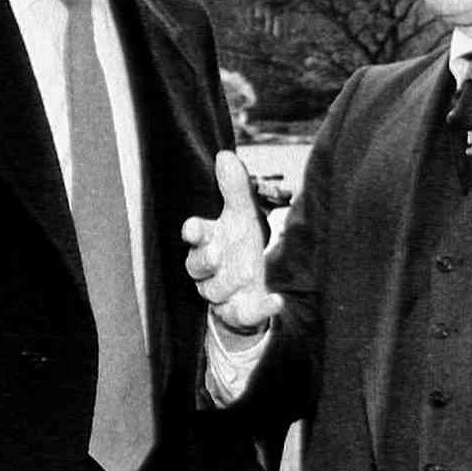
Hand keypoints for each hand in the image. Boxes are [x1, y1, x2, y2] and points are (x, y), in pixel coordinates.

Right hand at [182, 151, 282, 335]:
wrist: (250, 286)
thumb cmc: (239, 243)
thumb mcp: (241, 214)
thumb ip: (234, 189)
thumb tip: (225, 155)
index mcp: (208, 242)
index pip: (195, 237)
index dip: (194, 232)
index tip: (193, 227)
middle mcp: (210, 270)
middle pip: (197, 267)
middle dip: (206, 260)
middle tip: (218, 252)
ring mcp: (222, 293)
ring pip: (215, 292)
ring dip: (229, 282)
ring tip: (248, 272)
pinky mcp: (239, 312)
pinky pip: (246, 314)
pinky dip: (262, 308)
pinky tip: (278, 300)